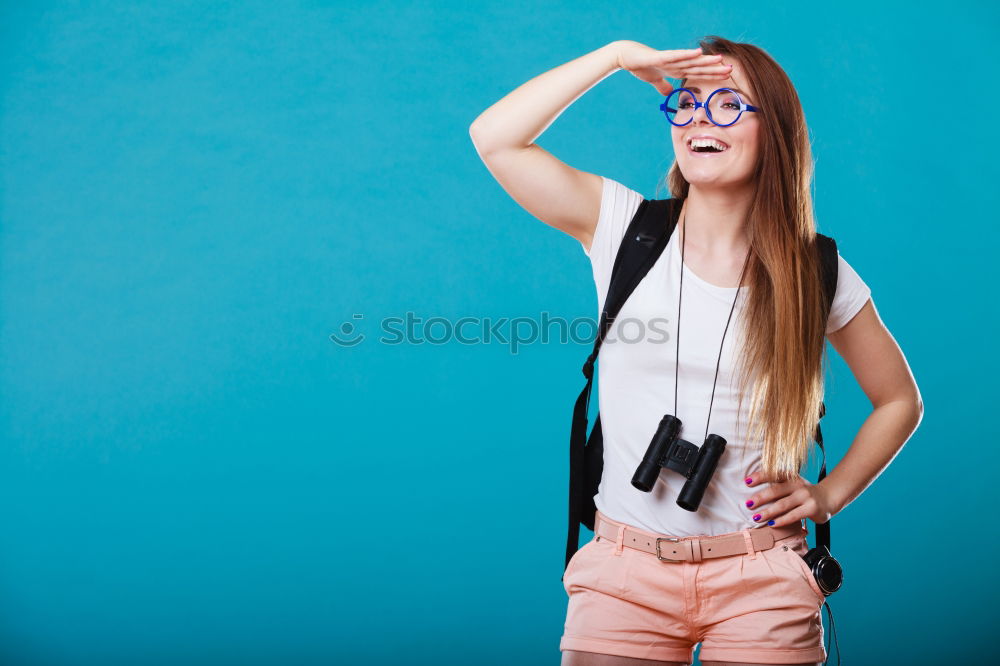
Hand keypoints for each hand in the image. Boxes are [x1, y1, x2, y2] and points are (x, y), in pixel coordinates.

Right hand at [613, 41, 731, 96]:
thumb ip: (662, 86)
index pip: (698, 73)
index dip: (712, 75)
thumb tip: (668, 94)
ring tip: (720, 59)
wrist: (626, 56)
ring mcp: (669, 59)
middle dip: (714, 69)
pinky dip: (686, 55)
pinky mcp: (660, 57)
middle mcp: (676, 63)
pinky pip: (675, 56)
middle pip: (698, 67)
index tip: (726, 77)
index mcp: (676, 69)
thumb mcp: (654, 79)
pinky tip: (698, 52)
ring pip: (690, 61)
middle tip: (732, 69)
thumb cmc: (640, 66)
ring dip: (705, 61)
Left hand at [744, 472, 836, 527]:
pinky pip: (793, 516)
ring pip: (783, 505)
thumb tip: (753, 494)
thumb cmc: (804, 493)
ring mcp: (806, 496)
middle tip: (748, 504)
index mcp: (791, 476)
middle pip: (776, 490)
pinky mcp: (812, 508)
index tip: (746, 481)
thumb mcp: (793, 484)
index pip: (774, 474)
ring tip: (756, 517)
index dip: (760, 477)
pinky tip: (772, 524)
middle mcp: (798, 485)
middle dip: (760, 497)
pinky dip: (781, 520)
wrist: (829, 498)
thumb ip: (778, 486)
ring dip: (768, 512)